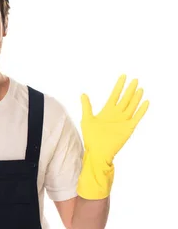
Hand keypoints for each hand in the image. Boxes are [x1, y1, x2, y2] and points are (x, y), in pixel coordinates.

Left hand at [77, 74, 148, 198]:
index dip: (119, 86)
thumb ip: (87, 106)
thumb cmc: (91, 137)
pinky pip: (137, 117)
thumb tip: (83, 94)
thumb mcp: (87, 119)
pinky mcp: (129, 128)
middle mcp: (117, 114)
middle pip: (125, 98)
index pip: (115, 95)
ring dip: (136, 97)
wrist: (97, 151)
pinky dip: (142, 110)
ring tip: (140, 88)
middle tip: (135, 79)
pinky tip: (145, 102)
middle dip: (130, 89)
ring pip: (132, 106)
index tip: (123, 76)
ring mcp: (123, 121)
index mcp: (107, 111)